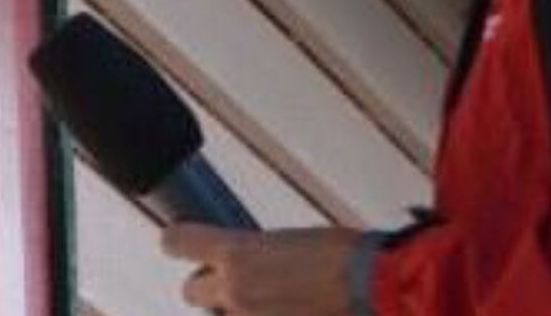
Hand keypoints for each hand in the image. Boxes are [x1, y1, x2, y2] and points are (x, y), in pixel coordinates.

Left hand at [161, 223, 362, 315]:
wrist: (373, 288)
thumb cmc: (342, 256)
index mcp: (238, 252)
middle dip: (211, 286)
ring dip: (238, 310)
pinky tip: (288, 309)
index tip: (177, 242)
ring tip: (273, 300)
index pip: (179, 242)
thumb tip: (245, 264)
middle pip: (191, 290)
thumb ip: (256, 255)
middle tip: (238, 282)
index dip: (178, 242)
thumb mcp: (289, 242)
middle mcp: (235, 290)